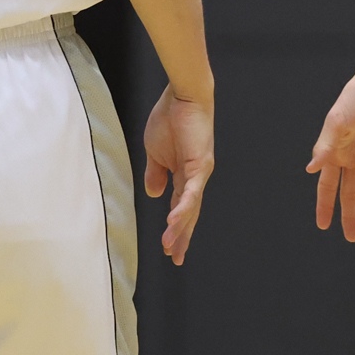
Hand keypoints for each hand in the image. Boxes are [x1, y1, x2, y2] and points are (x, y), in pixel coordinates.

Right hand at [143, 86, 213, 264]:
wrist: (182, 96)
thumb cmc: (170, 119)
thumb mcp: (155, 153)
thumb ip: (156, 173)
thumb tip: (154, 194)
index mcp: (184, 175)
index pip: (181, 208)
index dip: (176, 228)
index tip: (171, 249)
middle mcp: (196, 177)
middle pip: (189, 213)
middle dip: (182, 236)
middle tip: (176, 258)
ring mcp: (200, 171)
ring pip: (190, 206)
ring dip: (179, 227)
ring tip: (171, 247)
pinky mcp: (200, 163)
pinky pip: (191, 190)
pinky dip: (183, 206)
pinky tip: (174, 221)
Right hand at [306, 67, 354, 241]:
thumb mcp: (337, 121)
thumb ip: (325, 146)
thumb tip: (310, 169)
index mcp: (337, 151)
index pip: (328, 185)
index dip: (325, 205)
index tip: (323, 225)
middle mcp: (354, 157)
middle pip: (351, 192)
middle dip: (350, 215)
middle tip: (352, 238)